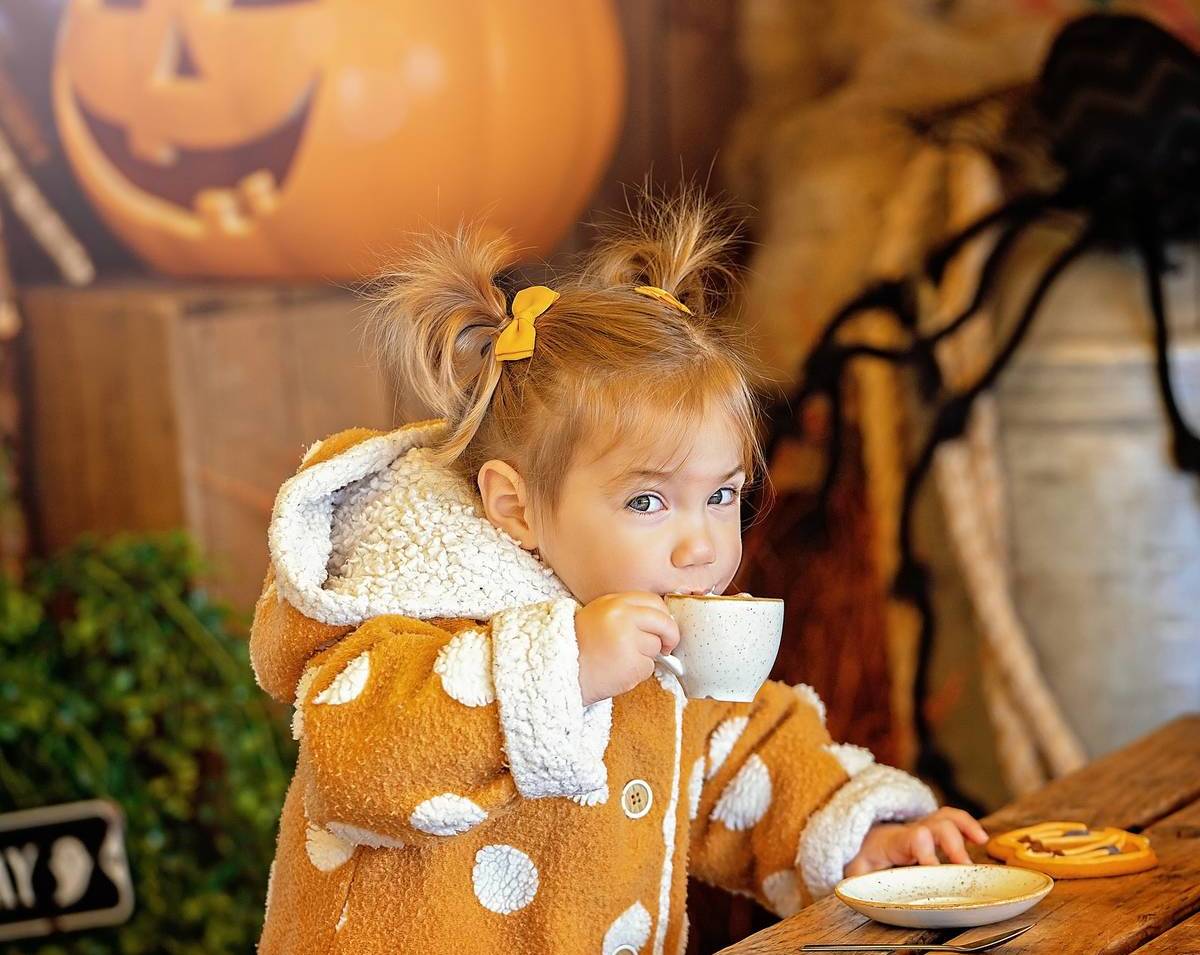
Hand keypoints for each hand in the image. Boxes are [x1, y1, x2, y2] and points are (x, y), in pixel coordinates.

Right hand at [575, 592, 679, 705]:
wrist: (559, 670)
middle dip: (670, 635)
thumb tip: (660, 620)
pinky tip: (618, 671)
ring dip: (646, 657)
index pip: (653, 601)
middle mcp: (623, 617)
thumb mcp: (599, 616)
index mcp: (614, 602)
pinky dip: (638, 673)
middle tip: (666, 647)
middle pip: (664, 622)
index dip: (663, 616)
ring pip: (656, 647)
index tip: (663, 626)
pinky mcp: (632, 664)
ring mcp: (629, 640)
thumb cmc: (578, 646)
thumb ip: (626, 613)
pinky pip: (648, 667)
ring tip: (620, 660)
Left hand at [844, 807, 988, 876]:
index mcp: (892, 842)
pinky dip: (967, 825)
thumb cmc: (863, 861)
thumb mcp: (856, 872)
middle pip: (934, 825)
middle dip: (952, 844)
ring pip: (944, 817)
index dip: (926, 850)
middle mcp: (910, 831)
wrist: (861, 842)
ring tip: (981, 840)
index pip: (912, 838)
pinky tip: (980, 838)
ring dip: (964, 826)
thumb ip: (859, 881)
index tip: (936, 870)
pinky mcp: (932, 832)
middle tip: (965, 869)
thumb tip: (856, 892)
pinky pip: (951, 820)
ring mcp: (922, 828)